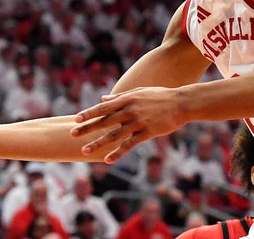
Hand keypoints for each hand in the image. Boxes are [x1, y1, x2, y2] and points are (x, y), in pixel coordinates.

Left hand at [71, 87, 188, 163]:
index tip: (76, 120)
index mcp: (127, 99)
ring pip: (114, 134)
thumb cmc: (161, 96)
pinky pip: (129, 144)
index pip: (103, 107)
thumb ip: (120, 96)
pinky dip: (117, 152)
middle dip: (87, 128)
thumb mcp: (139, 92)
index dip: (89, 114)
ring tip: (85, 151)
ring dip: (98, 143)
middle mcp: (130, 110)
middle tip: (72, 134)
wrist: (182, 103)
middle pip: (104, 120)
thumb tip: (102, 99)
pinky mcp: (147, 132)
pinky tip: (107, 160)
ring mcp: (138, 122)